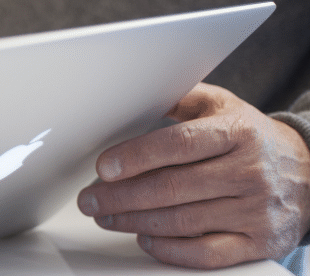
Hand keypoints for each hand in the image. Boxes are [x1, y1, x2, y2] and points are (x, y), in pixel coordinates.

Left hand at [77, 83, 309, 268]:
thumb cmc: (251, 137)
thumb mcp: (222, 106)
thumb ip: (178, 98)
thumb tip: (131, 95)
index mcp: (236, 132)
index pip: (178, 144)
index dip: (136, 157)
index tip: (103, 167)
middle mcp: (248, 172)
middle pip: (173, 187)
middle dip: (121, 196)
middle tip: (90, 199)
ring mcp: (256, 211)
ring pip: (184, 222)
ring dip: (135, 221)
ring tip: (106, 216)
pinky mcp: (260, 242)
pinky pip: (207, 254)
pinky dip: (171, 250)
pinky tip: (145, 239)